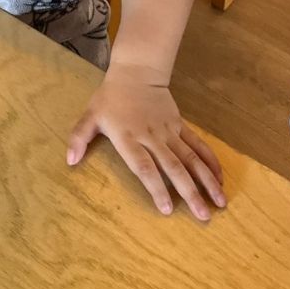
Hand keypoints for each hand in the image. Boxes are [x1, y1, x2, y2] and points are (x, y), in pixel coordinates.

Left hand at [67, 63, 225, 221]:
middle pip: (173, 167)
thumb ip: (79, 137)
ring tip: (220, 203)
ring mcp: (169, 131)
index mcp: (129, 137)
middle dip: (189, 192)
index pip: (144, 166)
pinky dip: (210, 162)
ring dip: (206, 181)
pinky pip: (198, 145)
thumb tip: (69, 161)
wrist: (136, 72)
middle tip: (203, 216)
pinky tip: (220, 179)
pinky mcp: (180, 126)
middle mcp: (152, 137)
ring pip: (191, 158)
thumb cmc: (110, 98)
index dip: (156, 187)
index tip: (168, 208)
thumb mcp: (90, 116)